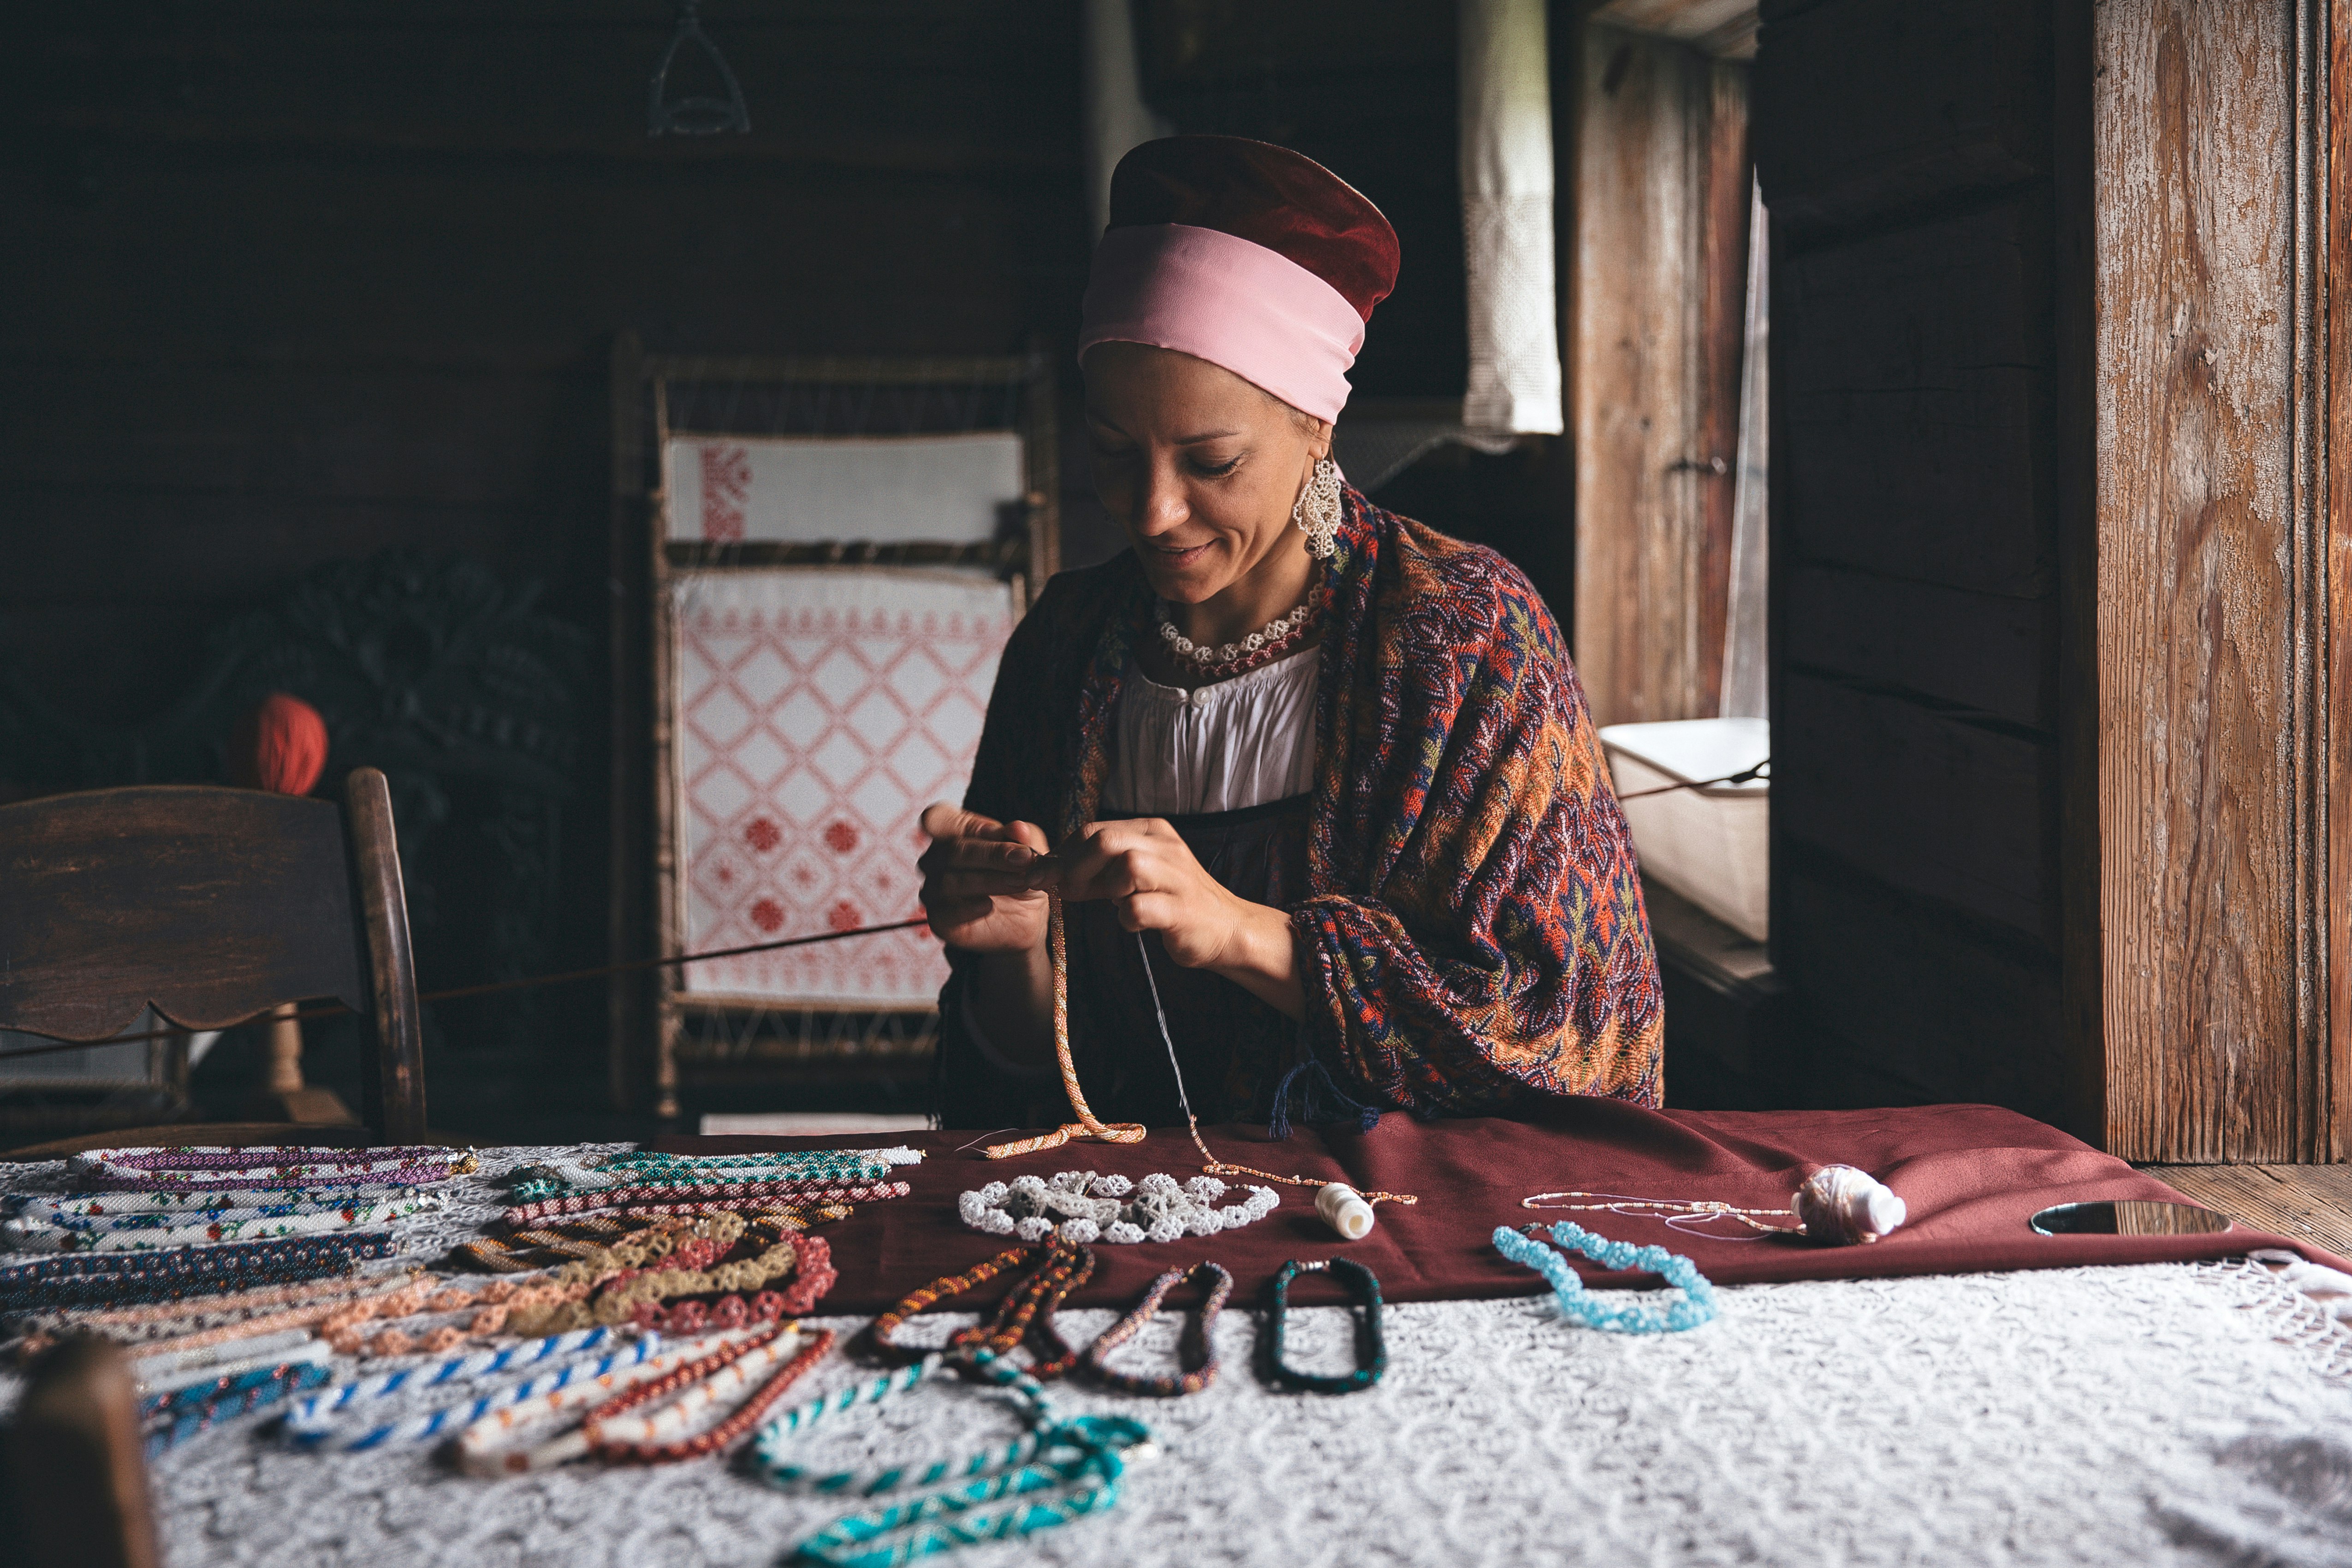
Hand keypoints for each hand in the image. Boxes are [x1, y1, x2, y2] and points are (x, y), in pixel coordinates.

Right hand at [917, 804, 1048, 953]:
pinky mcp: (939, 920)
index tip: (1000, 832)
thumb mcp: (1028, 848)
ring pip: (950, 881)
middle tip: (1025, 859)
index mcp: (949, 833)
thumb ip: (1023, 837)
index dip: (967, 824)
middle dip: (992, 855)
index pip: (936, 818)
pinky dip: (968, 908)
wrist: (1026, 915)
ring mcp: (933, 890)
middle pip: (952, 851)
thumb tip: (1018, 828)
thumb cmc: (1019, 871)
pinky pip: (946, 913)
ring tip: (1020, 882)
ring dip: (989, 881)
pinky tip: (988, 905)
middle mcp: (935, 859)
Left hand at [1033, 818, 1253, 971]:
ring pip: (1127, 866)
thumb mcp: (1135, 874)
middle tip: (1063, 891)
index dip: (1062, 854)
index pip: (1094, 829)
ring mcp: (1176, 877)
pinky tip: (1133, 922)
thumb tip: (1050, 872)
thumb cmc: (1171, 900)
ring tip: (1108, 903)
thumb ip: (1099, 869)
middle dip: (1073, 867)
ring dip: (1104, 888)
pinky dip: (1126, 918)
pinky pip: (1139, 908)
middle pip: (1106, 840)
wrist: (1225, 927)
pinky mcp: (1181, 910)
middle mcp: (1165, 847)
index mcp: (1151, 832)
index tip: (1045, 876)